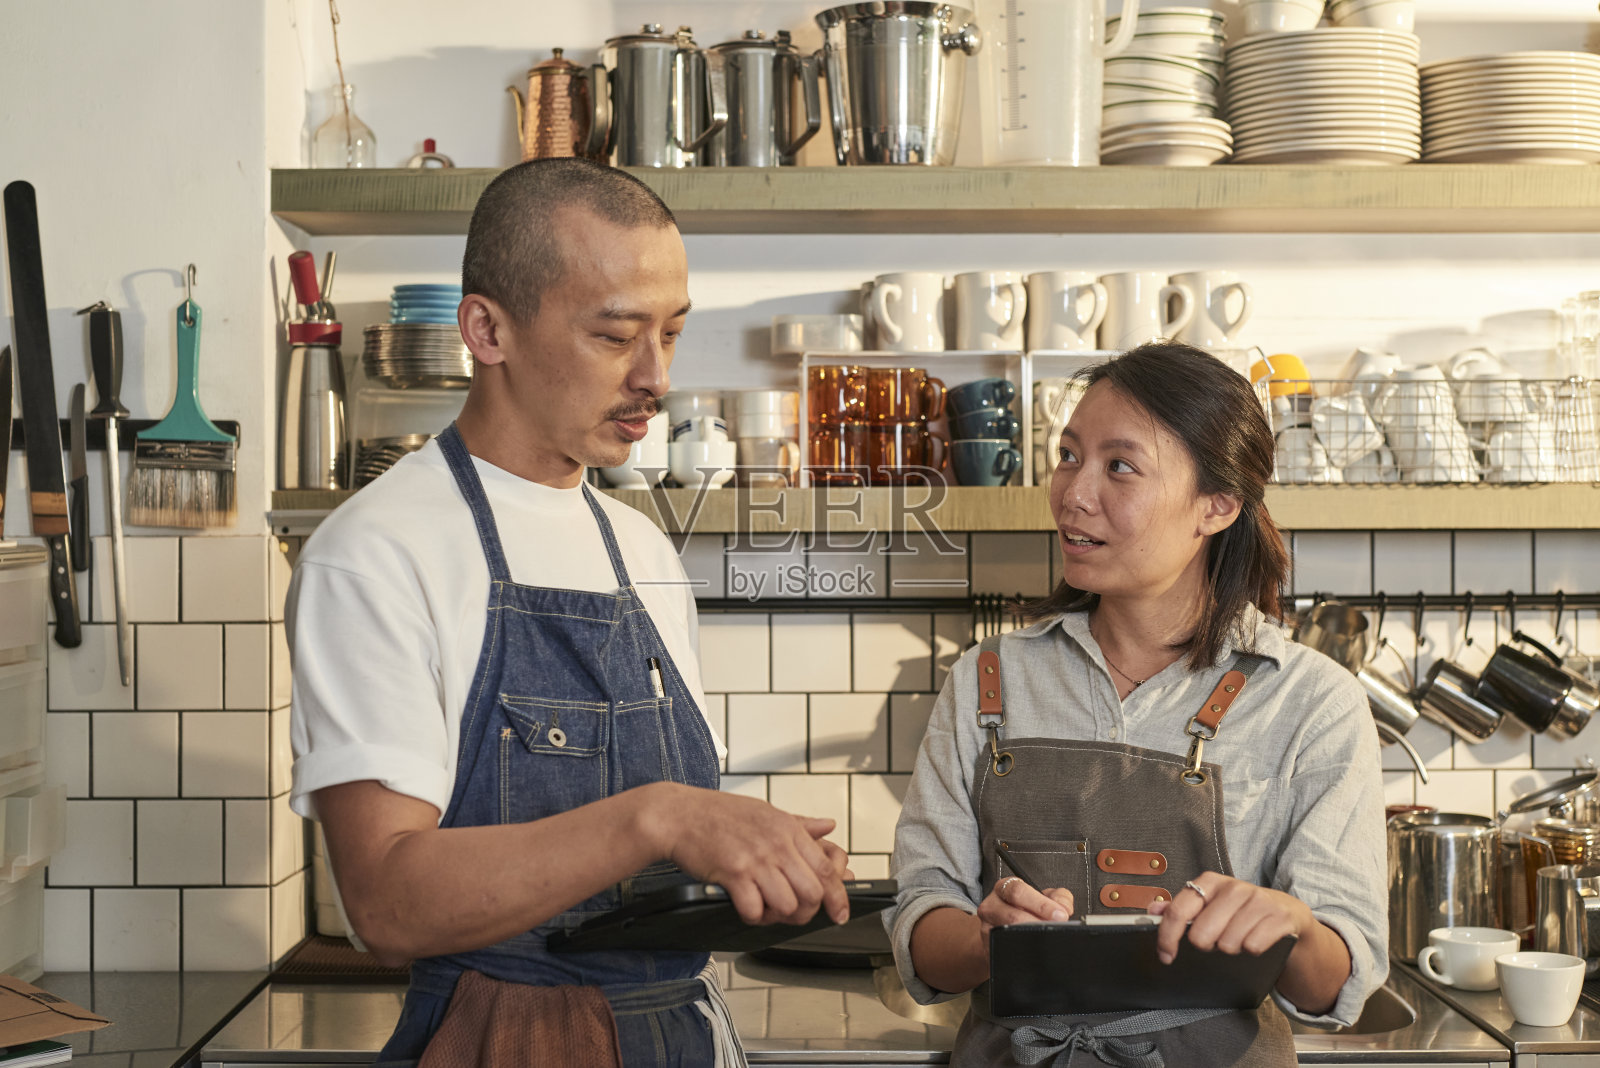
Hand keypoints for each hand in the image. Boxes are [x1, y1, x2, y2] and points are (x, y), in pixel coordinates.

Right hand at [649, 784, 852, 927]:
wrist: (678, 815)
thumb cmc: (718, 814)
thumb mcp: (765, 811)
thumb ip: (800, 824)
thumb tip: (828, 826)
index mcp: (789, 829)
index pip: (826, 869)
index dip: (838, 896)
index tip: (839, 913)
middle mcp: (777, 844)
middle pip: (812, 893)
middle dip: (806, 911)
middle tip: (791, 912)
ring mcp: (756, 859)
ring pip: (787, 905)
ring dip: (777, 916)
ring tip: (765, 908)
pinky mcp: (733, 873)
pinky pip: (755, 910)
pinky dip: (753, 916)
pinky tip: (745, 906)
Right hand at [975, 877, 1074, 962]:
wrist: (1009, 931)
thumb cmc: (1027, 911)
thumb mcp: (1043, 898)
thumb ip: (1058, 897)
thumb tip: (1064, 908)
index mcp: (1005, 888)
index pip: (1019, 892)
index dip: (1041, 904)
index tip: (1060, 914)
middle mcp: (992, 905)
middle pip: (1013, 915)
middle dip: (1039, 923)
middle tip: (1057, 928)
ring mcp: (987, 927)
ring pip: (1009, 933)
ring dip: (1032, 937)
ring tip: (1048, 938)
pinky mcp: (989, 947)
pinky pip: (1006, 949)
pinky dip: (1023, 950)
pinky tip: (1035, 949)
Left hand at [1147, 872, 1312, 964]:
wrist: (1286, 914)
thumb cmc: (1240, 912)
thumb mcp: (1209, 906)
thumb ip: (1180, 908)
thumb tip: (1152, 911)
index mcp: (1209, 882)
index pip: (1178, 911)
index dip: (1167, 937)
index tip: (1166, 956)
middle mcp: (1233, 887)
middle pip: (1202, 934)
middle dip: (1206, 945)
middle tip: (1215, 941)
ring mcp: (1259, 900)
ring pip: (1228, 943)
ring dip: (1230, 949)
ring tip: (1237, 939)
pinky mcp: (1280, 916)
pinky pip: (1253, 946)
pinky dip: (1252, 950)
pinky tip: (1255, 941)